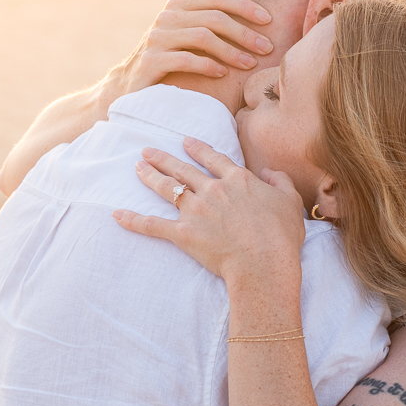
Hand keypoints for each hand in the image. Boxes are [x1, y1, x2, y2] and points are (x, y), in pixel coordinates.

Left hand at [113, 138, 304, 292]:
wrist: (264, 263)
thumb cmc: (281, 237)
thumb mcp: (290, 203)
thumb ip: (281, 182)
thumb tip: (271, 171)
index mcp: (237, 180)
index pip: (213, 158)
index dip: (198, 149)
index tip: (185, 141)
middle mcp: (212, 190)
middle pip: (183, 169)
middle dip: (163, 158)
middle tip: (147, 150)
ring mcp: (195, 211)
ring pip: (167, 188)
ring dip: (150, 176)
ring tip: (137, 167)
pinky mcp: (183, 234)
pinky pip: (152, 225)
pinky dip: (133, 219)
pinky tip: (116, 214)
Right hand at [116, 0, 275, 94]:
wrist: (130, 85)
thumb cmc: (163, 52)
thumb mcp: (175, 21)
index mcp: (177, 5)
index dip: (244, 6)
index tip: (268, 19)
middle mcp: (166, 17)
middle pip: (214, 18)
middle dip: (244, 33)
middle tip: (266, 48)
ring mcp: (156, 39)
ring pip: (203, 38)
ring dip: (231, 52)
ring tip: (249, 64)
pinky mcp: (151, 61)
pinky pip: (186, 59)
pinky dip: (208, 65)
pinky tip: (222, 74)